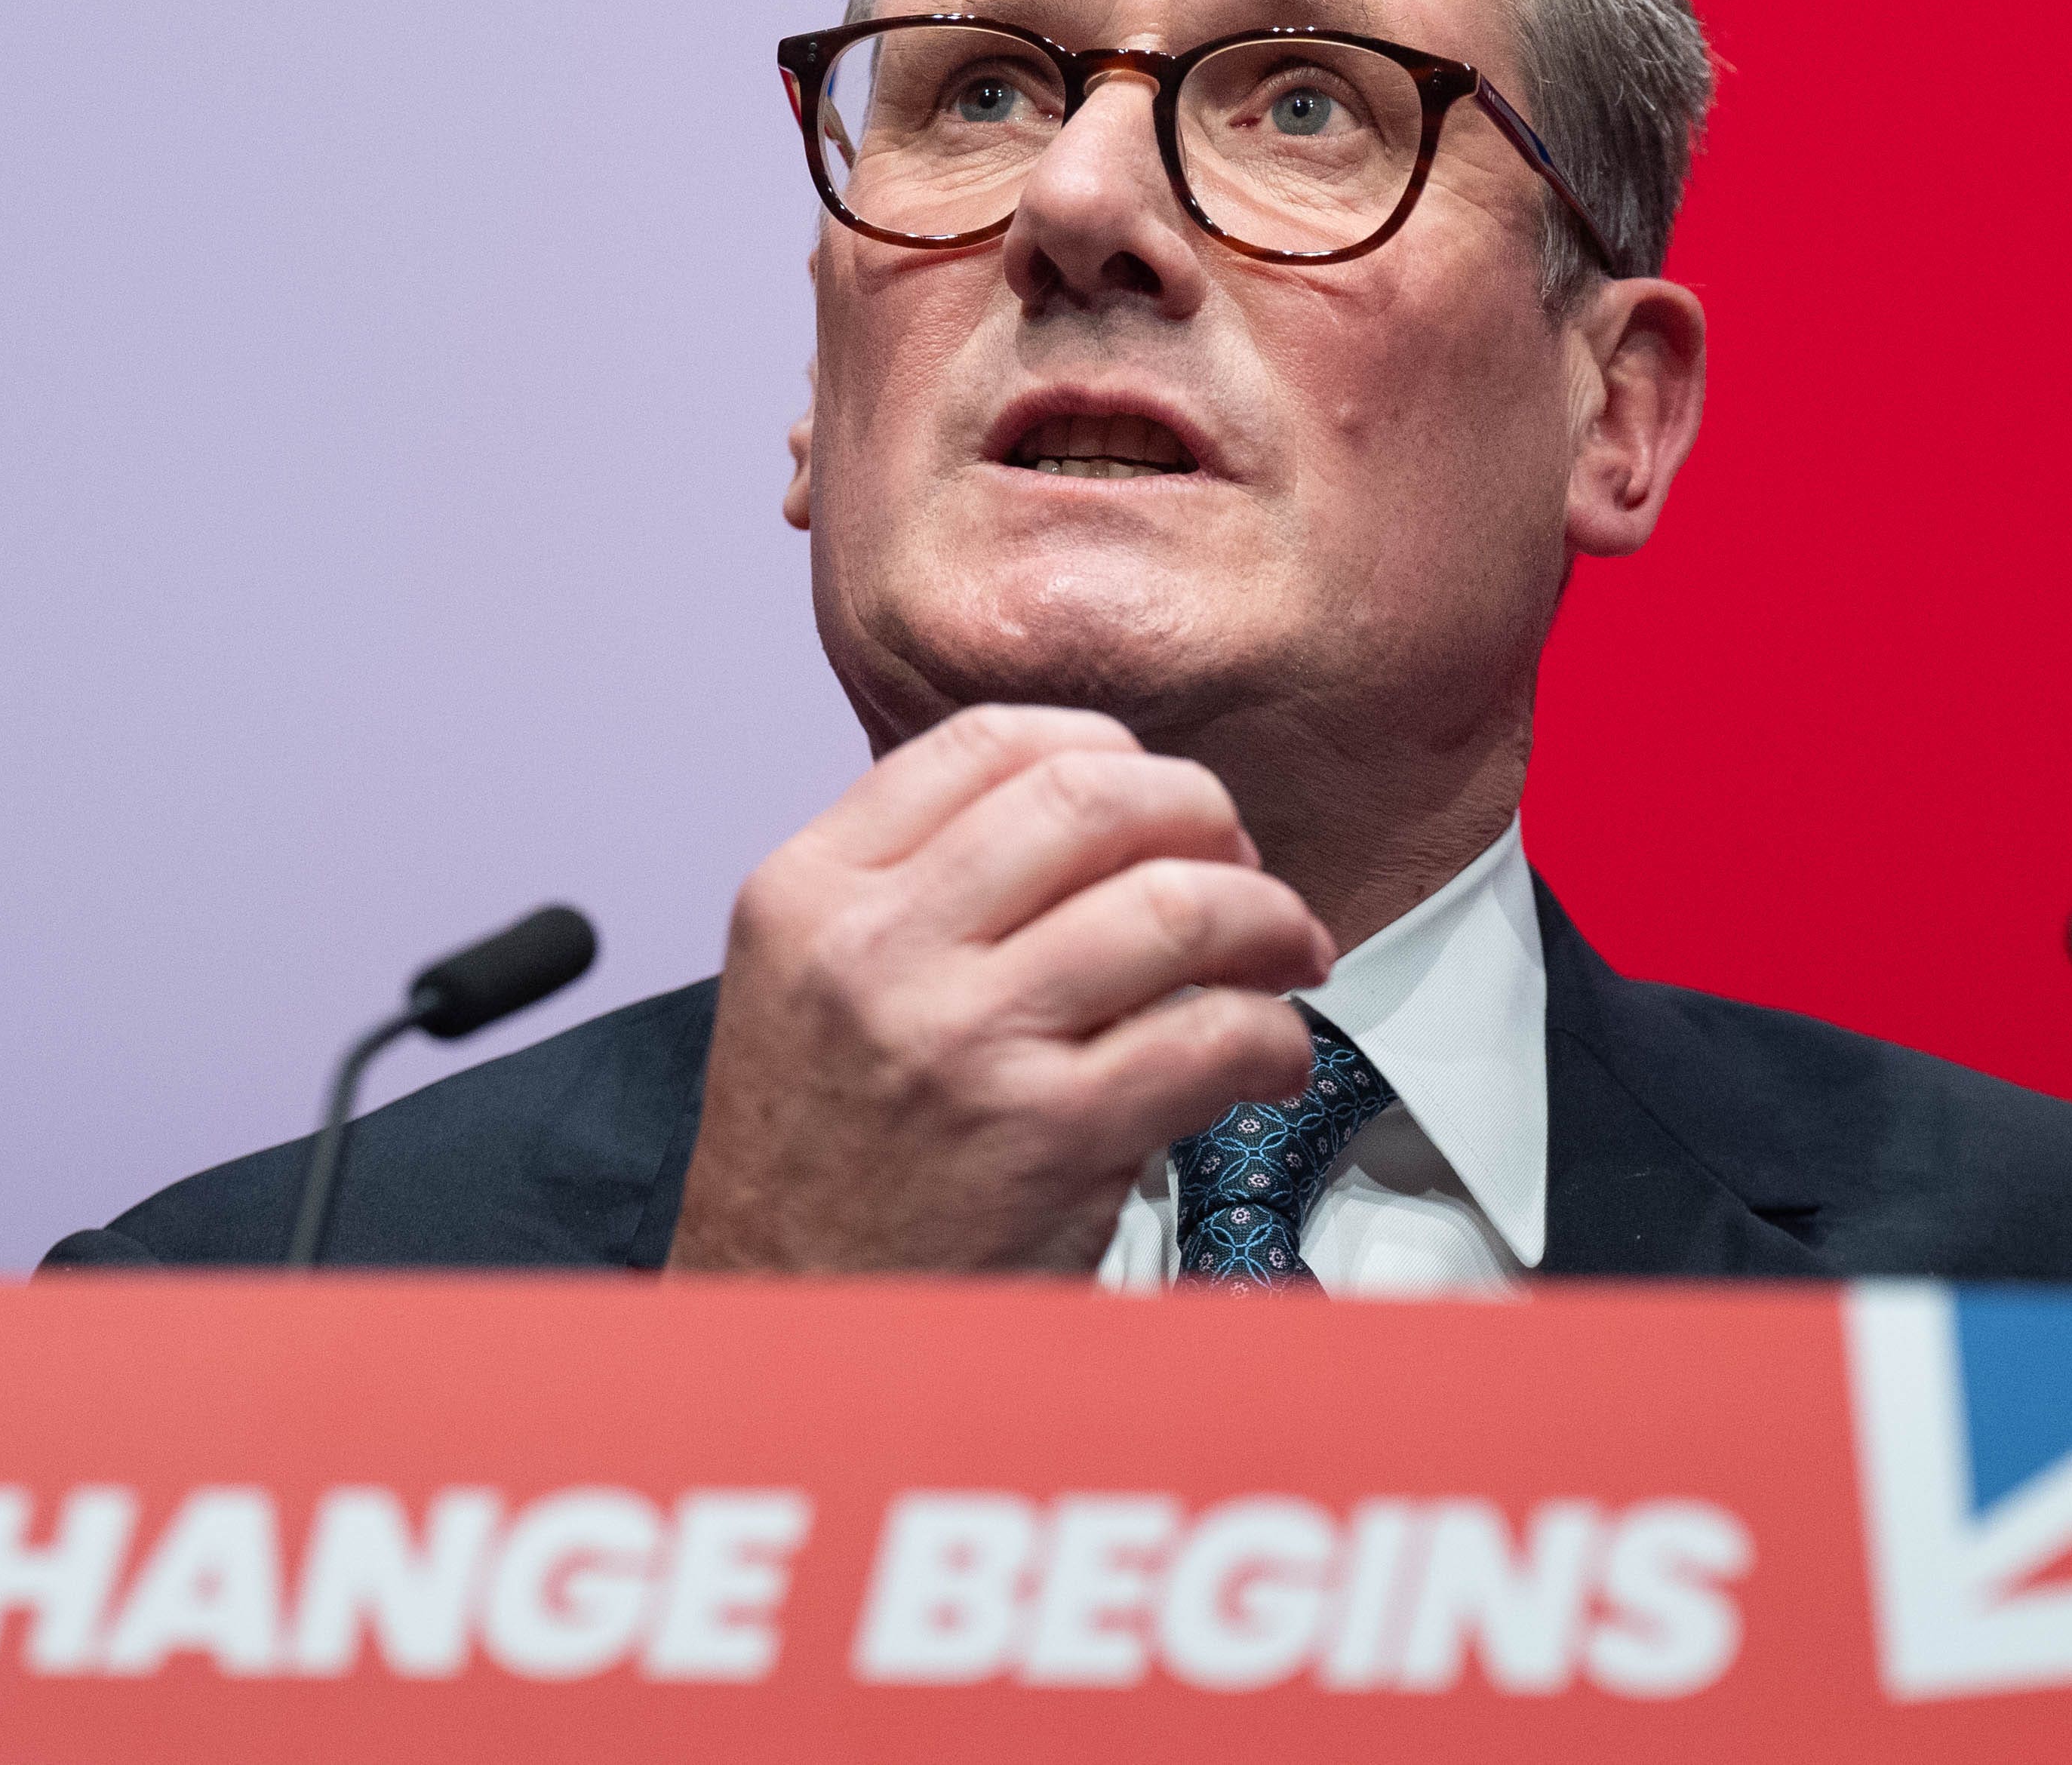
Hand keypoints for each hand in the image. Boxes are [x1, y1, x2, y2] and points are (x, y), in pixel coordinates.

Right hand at [664, 705, 1332, 1273]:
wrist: (789, 1331)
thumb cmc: (817, 1170)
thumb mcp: (808, 983)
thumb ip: (917, 886)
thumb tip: (1093, 806)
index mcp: (811, 892)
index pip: (989, 741)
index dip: (1109, 753)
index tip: (1155, 804)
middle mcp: (877, 950)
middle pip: (1093, 797)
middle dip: (1204, 817)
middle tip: (1240, 868)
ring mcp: (962, 1040)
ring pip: (1174, 905)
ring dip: (1267, 919)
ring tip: (1282, 955)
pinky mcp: (1047, 1137)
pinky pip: (1212, 1037)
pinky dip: (1274, 1038)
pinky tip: (1266, 1060)